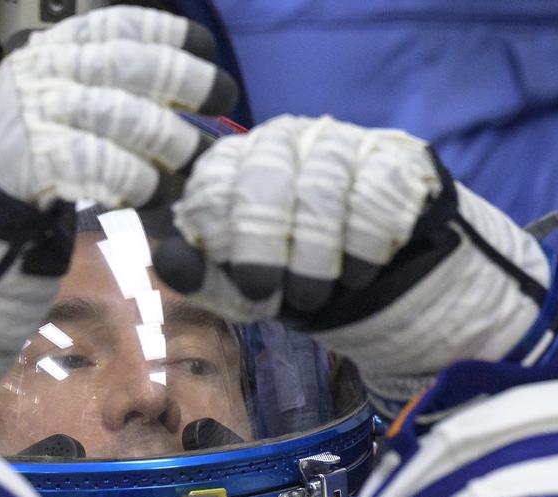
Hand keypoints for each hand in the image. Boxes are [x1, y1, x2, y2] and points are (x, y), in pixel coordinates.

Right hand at [0, 7, 235, 398]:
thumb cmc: (27, 150)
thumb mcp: (55, 98)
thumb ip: (101, 82)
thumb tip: (179, 77)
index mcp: (54, 51)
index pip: (117, 25)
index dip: (166, 33)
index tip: (203, 47)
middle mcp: (45, 73)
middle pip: (130, 66)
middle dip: (185, 79)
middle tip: (223, 99)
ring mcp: (37, 115)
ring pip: (123, 117)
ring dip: (167, 142)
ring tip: (189, 165)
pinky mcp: (35, 160)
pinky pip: (100, 164)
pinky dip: (135, 180)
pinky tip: (152, 193)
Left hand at [154, 115, 549, 408]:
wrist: (375, 282)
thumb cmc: (293, 278)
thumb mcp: (242, 290)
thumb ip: (202, 276)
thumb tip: (166, 258)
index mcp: (234, 162)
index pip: (216, 182)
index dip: (225, 237)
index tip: (243, 283)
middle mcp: (283, 139)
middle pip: (264, 178)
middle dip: (264, 247)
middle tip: (273, 295)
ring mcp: (338, 142)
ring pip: (321, 188)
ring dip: (315, 256)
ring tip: (315, 295)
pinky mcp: (391, 157)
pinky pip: (374, 194)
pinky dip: (363, 245)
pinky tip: (360, 274)